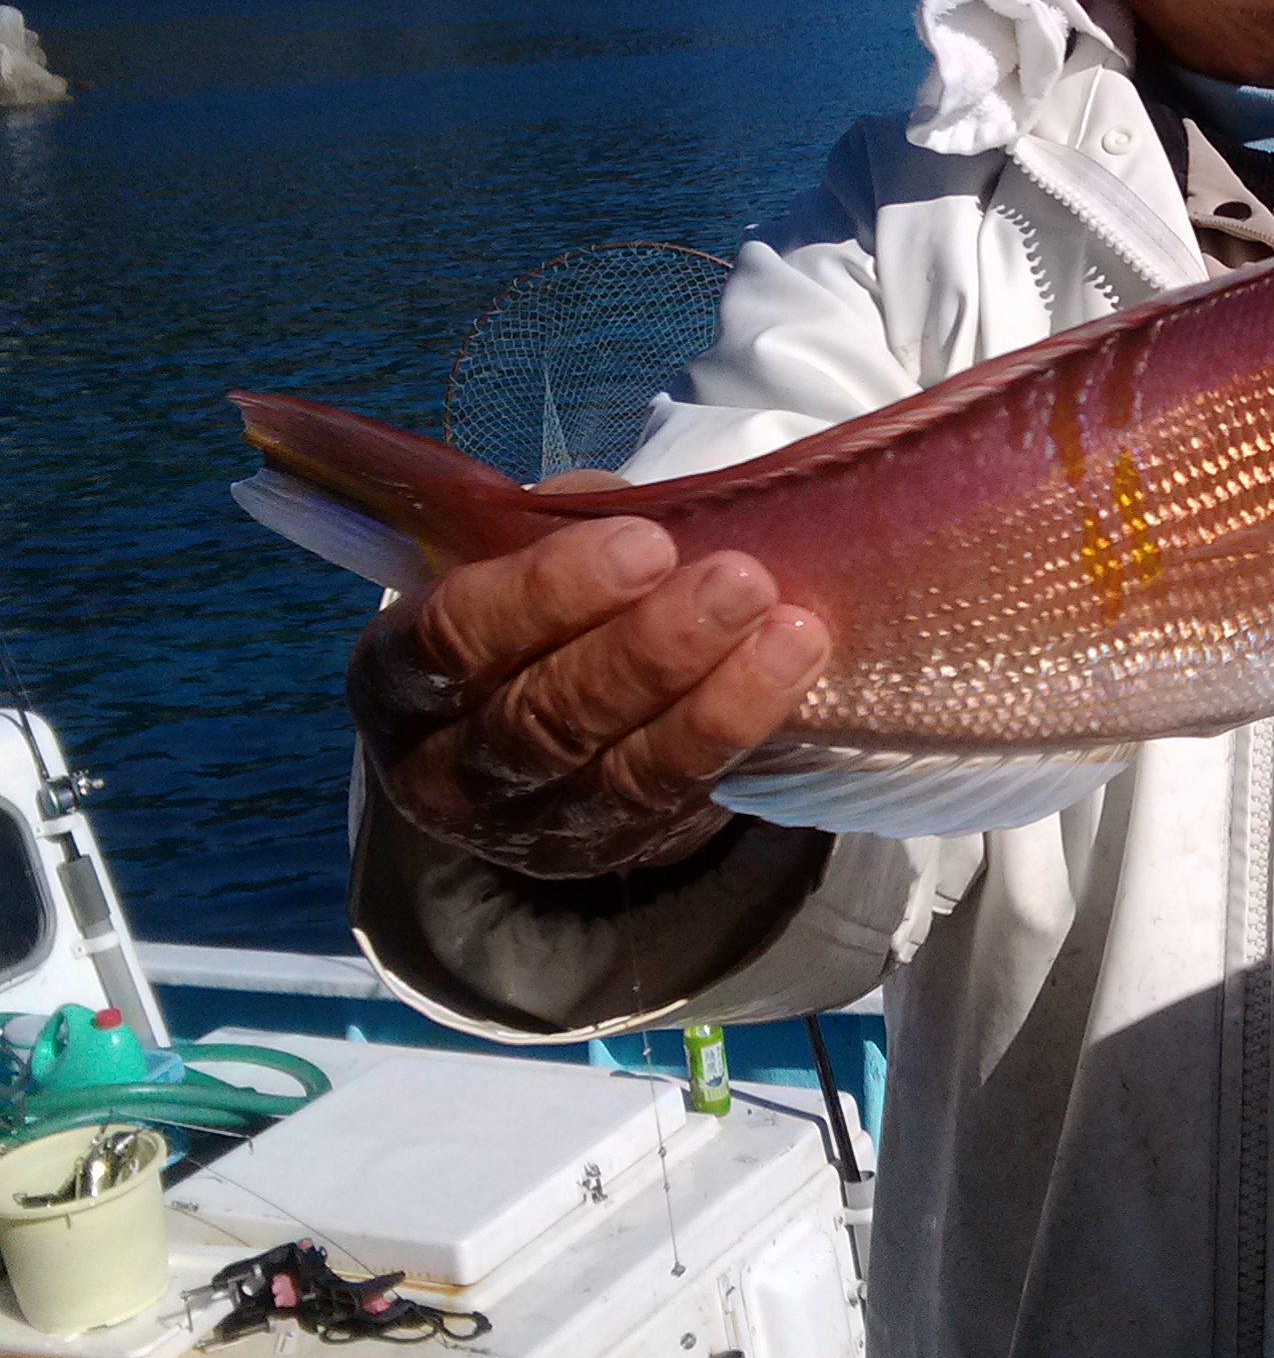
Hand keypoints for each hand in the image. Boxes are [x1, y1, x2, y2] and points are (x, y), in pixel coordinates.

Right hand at [347, 484, 827, 878]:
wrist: (534, 725)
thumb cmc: (523, 615)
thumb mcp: (513, 561)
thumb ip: (556, 529)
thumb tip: (632, 507)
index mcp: (398, 677)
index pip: (452, 639)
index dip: (546, 592)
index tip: (644, 542)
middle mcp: (443, 770)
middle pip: (540, 718)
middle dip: (648, 647)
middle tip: (737, 581)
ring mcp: (527, 825)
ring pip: (617, 772)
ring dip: (713, 698)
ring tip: (789, 629)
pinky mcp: (608, 851)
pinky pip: (673, 796)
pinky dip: (737, 728)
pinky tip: (791, 667)